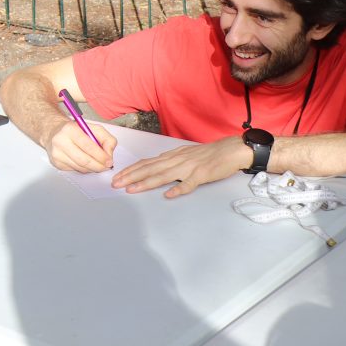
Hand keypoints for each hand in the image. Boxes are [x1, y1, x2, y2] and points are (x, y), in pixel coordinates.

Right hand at [42, 116, 115, 172]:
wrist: (54, 132)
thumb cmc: (75, 130)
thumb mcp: (93, 128)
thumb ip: (106, 139)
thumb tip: (109, 154)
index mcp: (70, 129)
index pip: (88, 146)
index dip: (101, 156)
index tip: (109, 161)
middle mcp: (61, 141)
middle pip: (84, 160)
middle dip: (99, 166)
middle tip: (106, 167)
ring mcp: (57, 153)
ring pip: (80, 168)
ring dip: (93, 168)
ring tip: (98, 164)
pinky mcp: (56, 163)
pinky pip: (75, 170)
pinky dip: (84, 169)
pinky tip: (86, 163)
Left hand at [112, 137, 251, 197]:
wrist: (230, 150)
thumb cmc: (207, 154)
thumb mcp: (184, 154)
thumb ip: (169, 161)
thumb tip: (154, 167)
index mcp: (172, 156)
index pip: (146, 163)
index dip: (131, 170)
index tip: (117, 176)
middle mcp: (176, 160)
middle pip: (149, 168)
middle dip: (131, 176)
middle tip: (116, 184)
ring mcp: (188, 167)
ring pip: (163, 175)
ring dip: (146, 182)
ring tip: (132, 189)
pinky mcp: (202, 174)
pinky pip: (189, 183)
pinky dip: (178, 188)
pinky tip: (168, 195)